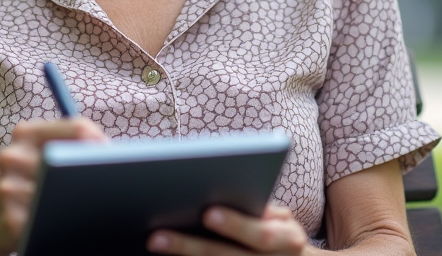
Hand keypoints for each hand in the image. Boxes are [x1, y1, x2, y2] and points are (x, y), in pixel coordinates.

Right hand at [0, 117, 107, 251]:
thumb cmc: (32, 179)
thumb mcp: (43, 151)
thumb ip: (70, 141)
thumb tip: (110, 151)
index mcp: (26, 133)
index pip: (78, 128)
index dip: (102, 144)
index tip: (114, 157)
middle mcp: (13, 156)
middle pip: (70, 160)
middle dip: (93, 171)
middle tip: (111, 181)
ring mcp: (9, 189)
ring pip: (62, 193)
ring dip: (82, 199)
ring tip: (91, 202)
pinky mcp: (11, 220)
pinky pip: (50, 220)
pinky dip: (66, 222)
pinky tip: (69, 222)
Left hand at [147, 203, 310, 255]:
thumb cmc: (279, 232)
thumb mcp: (281, 220)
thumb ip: (256, 208)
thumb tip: (214, 194)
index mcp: (287, 238)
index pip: (262, 235)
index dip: (236, 225)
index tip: (207, 213)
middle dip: (191, 247)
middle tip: (156, 237)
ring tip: (154, 246)